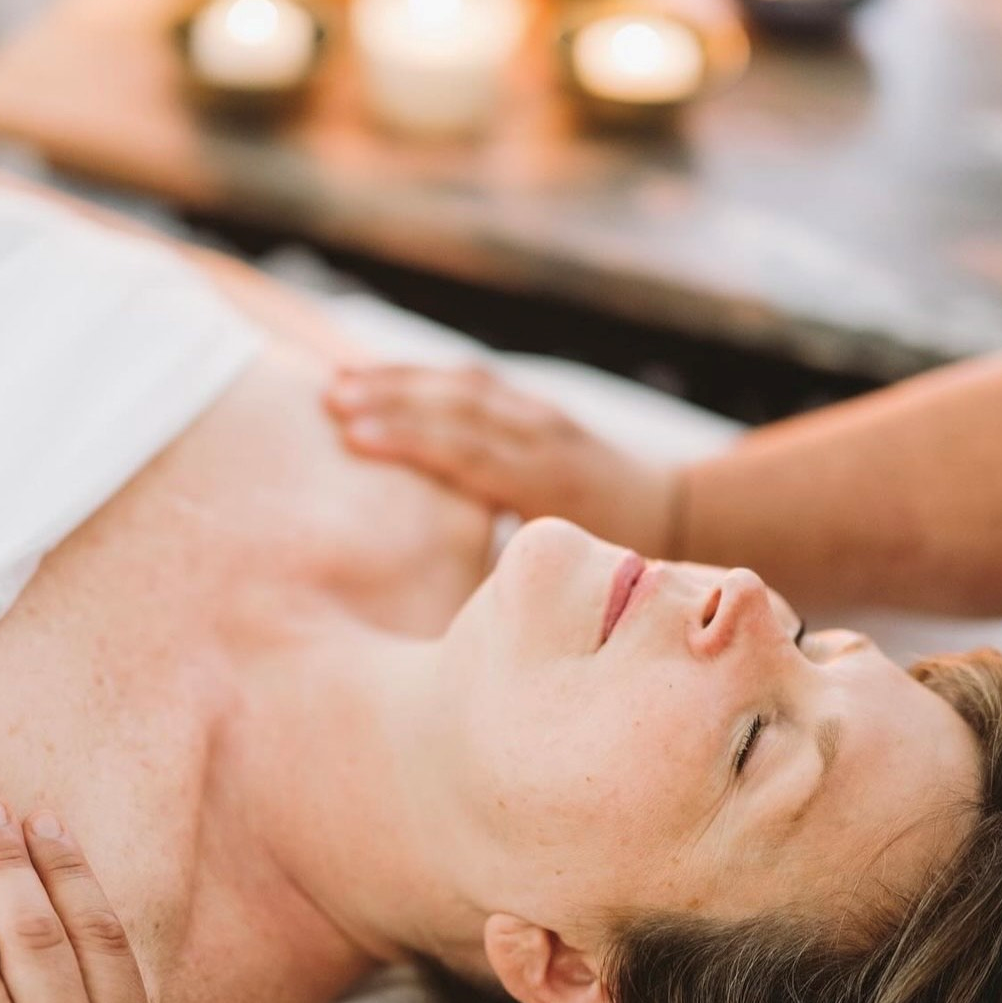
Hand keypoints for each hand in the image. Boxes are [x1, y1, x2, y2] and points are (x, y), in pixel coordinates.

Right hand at [325, 362, 680, 551]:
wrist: (671, 512)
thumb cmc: (612, 560)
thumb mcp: (567, 578)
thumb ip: (512, 585)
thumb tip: (448, 623)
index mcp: (549, 483)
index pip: (469, 451)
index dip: (410, 439)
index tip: (353, 436)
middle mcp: (544, 437)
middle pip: (460, 407)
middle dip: (393, 398)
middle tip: (330, 401)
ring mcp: (542, 414)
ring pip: (464, 385)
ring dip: (401, 381)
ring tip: (339, 383)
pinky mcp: (535, 406)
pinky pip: (474, 383)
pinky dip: (425, 379)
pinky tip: (382, 380)